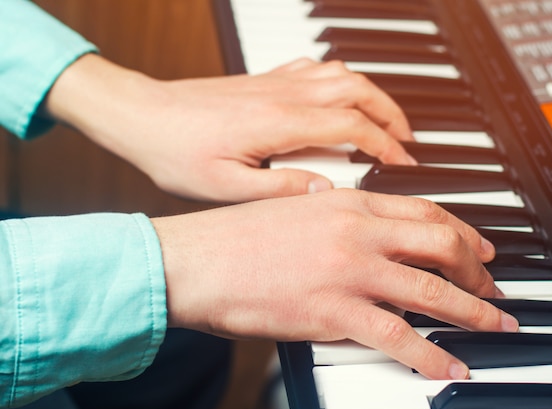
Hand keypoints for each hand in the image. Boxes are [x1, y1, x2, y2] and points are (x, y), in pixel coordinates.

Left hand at [42, 54, 415, 202]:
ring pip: (341, 75)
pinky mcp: (264, 80)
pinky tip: (341, 98)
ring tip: (386, 122)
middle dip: (391, 115)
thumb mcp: (224, 188)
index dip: (384, 147)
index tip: (402, 167)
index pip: (350, 126)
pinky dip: (340, 81)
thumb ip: (278, 190)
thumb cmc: (176, 153)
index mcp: (278, 123)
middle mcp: (283, 94)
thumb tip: (324, 192)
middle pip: (357, 90)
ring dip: (372, 95)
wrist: (142, 116)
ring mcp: (275, 82)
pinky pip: (315, 69)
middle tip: (406, 143)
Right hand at [152, 189, 518, 379]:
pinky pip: (399, 337)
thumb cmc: (237, 237)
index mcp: (348, 203)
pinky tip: (452, 368)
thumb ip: (338, 216)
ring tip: (497, 326)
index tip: (480, 249)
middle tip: (494, 289)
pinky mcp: (334, 312)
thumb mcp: (295, 208)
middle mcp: (357, 232)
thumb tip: (369, 232)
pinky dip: (432, 356)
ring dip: (474, 311)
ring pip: (432, 291)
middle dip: (479, 270)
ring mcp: (349, 272)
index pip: (426, 211)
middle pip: (442, 245)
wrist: (196, 261)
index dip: (464, 231)